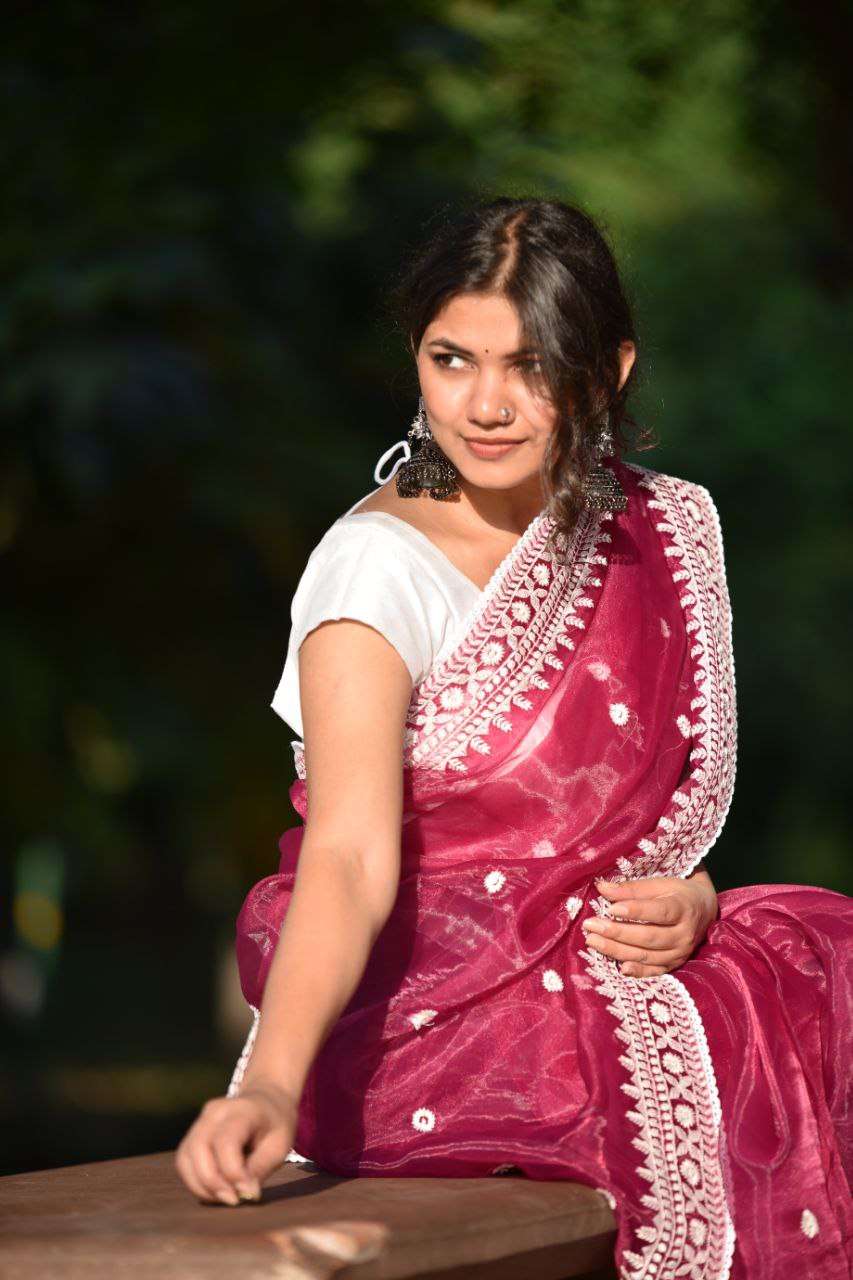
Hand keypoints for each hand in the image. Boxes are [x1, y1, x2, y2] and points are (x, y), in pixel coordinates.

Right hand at [174, 1078, 298, 1205]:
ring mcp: (201, 1120)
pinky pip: (184, 1161)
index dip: (233, 1172)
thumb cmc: (275, 1126)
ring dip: (201, 1185)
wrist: (266, 1101)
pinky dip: (194, 1181)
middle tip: (233, 1200)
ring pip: (185, 1157)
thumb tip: (244, 1194)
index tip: (248, 1193)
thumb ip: (260, 1168)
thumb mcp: (279, 1146)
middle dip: (212, 1182)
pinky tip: (214, 1191)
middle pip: (199, 1148)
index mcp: (242, 1110)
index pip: (226, 1142)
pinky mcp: (192, 1133)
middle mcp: (216, 1111)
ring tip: (225, 1197)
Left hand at [582, 870, 717, 977]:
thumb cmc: (677, 893)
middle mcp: (684, 934)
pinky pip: (655, 971)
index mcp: (683, 908)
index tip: (611, 908)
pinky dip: (637, 971)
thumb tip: (602, 888)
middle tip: (591, 926)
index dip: (635, 911)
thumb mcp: (660, 884)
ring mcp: (681, 952)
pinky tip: (619, 967)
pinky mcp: (675, 964)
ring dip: (618, 951)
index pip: (659, 912)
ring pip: (648, 955)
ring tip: (593, 941)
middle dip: (617, 933)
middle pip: (649, 937)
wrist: (704, 910)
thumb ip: (632, 889)